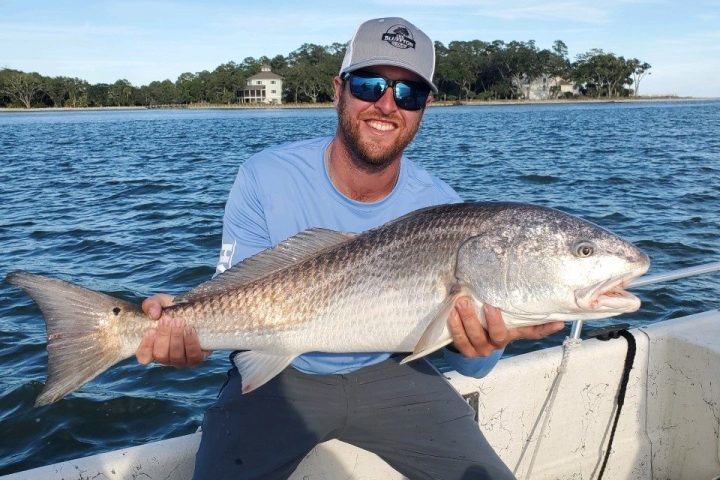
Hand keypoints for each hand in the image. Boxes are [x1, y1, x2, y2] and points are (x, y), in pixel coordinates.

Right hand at [135, 293, 208, 366]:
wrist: (196, 310)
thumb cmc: (173, 309)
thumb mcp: (160, 302)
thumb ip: (151, 304)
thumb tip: (153, 314)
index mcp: (153, 348)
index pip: (143, 357)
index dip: (146, 346)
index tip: (150, 330)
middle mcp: (166, 358)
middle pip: (160, 355)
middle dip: (163, 336)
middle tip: (168, 319)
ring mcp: (181, 360)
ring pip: (176, 356)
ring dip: (176, 338)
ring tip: (179, 321)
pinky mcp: (196, 358)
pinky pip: (193, 356)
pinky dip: (190, 342)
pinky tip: (190, 329)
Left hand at [448, 296, 563, 356]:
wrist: (469, 341)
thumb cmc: (487, 319)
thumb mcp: (500, 312)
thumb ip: (508, 301)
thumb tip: (519, 273)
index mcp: (512, 333)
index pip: (532, 332)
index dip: (545, 329)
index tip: (558, 322)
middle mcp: (499, 342)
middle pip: (499, 334)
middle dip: (493, 321)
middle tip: (488, 305)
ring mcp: (482, 348)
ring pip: (476, 337)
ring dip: (469, 319)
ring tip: (462, 301)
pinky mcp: (466, 351)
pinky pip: (460, 340)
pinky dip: (456, 326)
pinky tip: (452, 313)